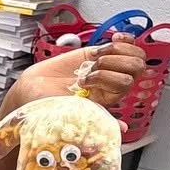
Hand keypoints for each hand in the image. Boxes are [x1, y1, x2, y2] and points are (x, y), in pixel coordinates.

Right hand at [3, 36, 146, 114]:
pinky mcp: (100, 53)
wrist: (33, 90)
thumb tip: (122, 129)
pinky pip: (126, 44)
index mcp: (108, 99)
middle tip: (91, 68)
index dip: (107, 78)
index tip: (84, 82)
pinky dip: (124, 40)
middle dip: (113, 64)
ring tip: (95, 58)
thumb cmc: (49, 106)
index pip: (126, 82)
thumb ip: (99, 117)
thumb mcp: (73, 113)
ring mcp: (108, 67)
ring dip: (114, 52)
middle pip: (136, 66)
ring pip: (134, 53)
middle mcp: (112, 83)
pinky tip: (114, 40)